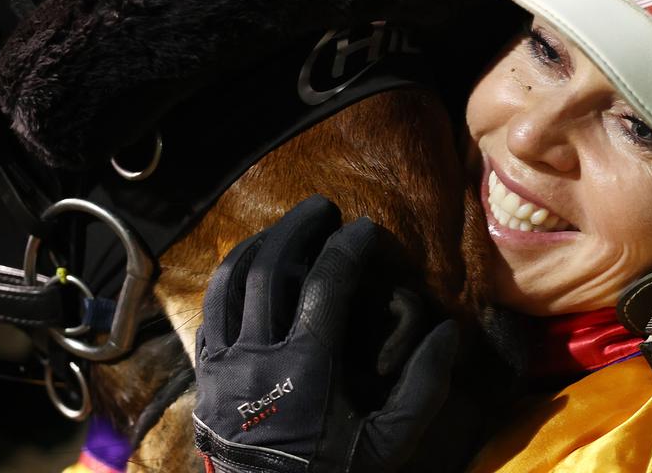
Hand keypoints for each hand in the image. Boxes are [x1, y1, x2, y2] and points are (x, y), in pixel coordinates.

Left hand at [192, 195, 459, 472]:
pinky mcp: (202, 378)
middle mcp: (257, 357)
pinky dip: (228, 282)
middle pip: (270, 268)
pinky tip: (248, 271)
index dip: (348, 246)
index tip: (366, 228)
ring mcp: (222, 366)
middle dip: (297, 228)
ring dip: (258, 245)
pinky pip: (209, 313)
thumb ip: (424, 386)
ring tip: (283, 228)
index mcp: (306, 368)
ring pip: (231, 283)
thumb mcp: (390, 443)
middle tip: (322, 208)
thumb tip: (449, 332)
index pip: (327, 283)